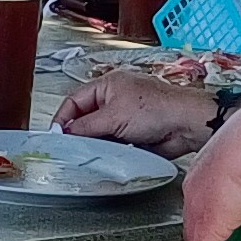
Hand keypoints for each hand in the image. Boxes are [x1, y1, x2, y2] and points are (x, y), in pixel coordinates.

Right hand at [58, 69, 220, 156]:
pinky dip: (108, 150)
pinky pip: (112, 142)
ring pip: (98, 132)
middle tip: (70, 148)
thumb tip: (66, 132)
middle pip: (84, 117)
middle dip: (78, 132)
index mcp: (107, 85)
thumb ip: (86, 126)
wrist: (185, 125)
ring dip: (95, 143)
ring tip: (91, 153)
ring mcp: (123, 116)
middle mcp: (114, 98)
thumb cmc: (157, 109)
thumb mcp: (114, 117)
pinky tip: (107, 156)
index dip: (62, 118)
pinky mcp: (132, 133)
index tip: (55, 136)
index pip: (74, 100)